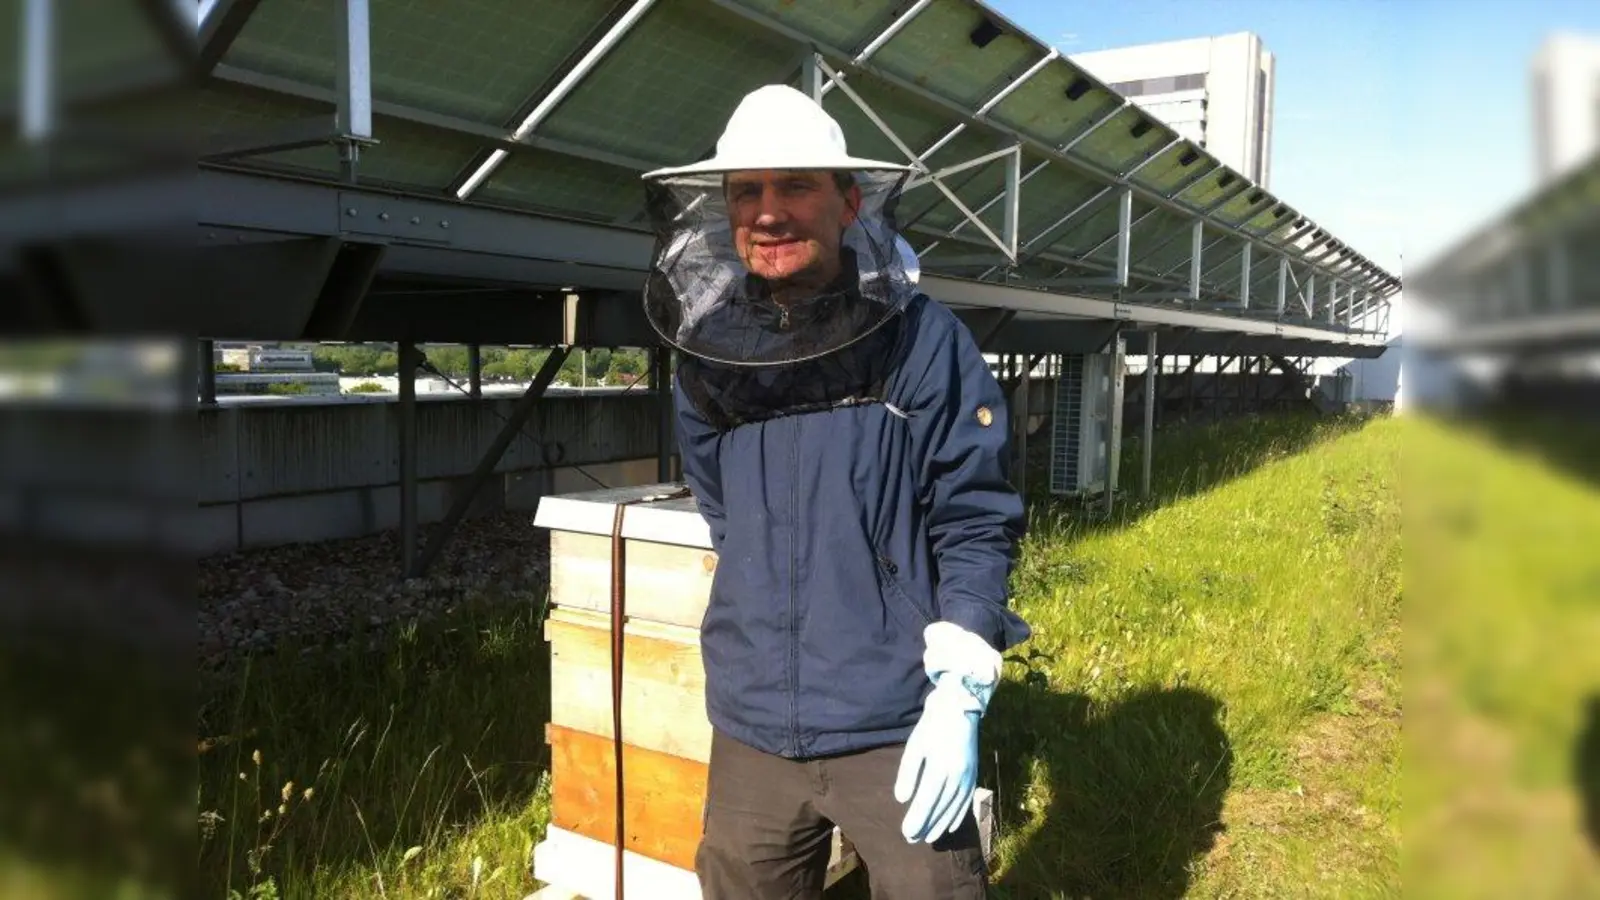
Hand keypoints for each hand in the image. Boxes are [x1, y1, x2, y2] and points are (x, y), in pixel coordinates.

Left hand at [894, 673, 982, 842]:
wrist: (959, 707)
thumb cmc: (932, 726)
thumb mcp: (915, 745)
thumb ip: (908, 773)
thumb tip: (902, 799)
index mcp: (941, 767)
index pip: (928, 801)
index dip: (918, 819)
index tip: (907, 833)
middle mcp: (958, 776)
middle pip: (941, 808)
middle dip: (927, 826)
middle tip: (913, 840)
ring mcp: (968, 776)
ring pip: (955, 808)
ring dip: (942, 825)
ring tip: (930, 838)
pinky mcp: (974, 774)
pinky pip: (967, 800)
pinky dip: (959, 815)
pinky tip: (951, 827)